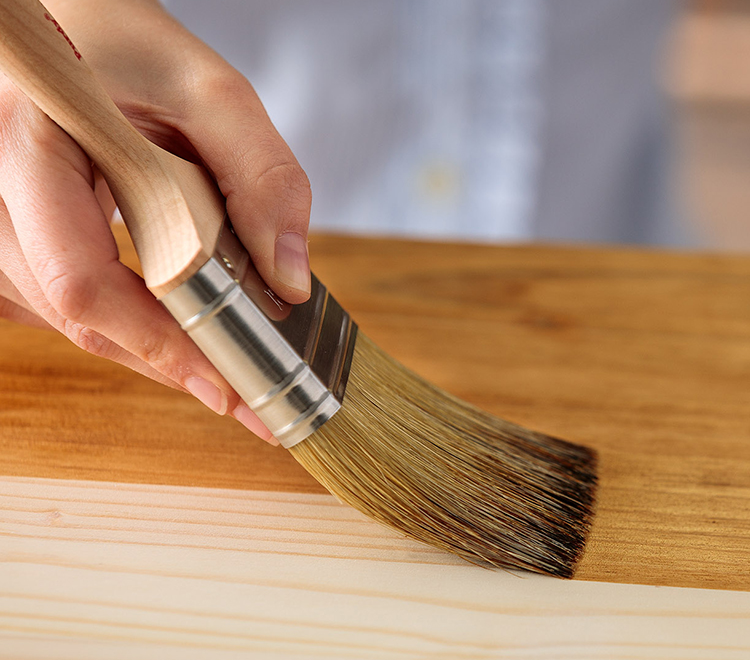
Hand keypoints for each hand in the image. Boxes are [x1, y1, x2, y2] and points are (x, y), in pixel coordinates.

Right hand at [0, 0, 312, 442]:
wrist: (76, 24)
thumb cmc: (131, 46)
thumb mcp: (212, 94)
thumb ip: (262, 179)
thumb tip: (290, 282)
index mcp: (34, 143)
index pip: (83, 277)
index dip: (156, 344)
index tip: (226, 387)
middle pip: (71, 311)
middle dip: (159, 359)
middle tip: (235, 391)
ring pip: (56, 314)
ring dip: (136, 346)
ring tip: (207, 363)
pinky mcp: (11, 226)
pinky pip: (46, 297)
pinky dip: (108, 321)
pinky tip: (154, 324)